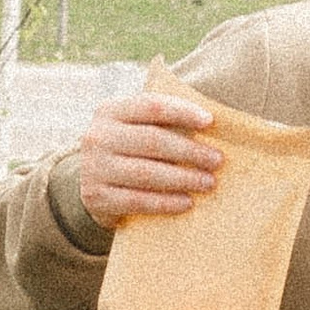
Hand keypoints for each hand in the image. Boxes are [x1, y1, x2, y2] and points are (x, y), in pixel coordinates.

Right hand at [75, 86, 221, 226]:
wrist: (91, 188)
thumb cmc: (127, 153)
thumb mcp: (134, 130)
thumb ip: (162, 124)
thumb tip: (211, 126)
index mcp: (110, 112)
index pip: (151, 106)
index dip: (182, 111)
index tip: (210, 122)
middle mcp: (97, 137)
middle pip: (152, 140)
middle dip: (189, 151)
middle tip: (217, 160)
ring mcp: (94, 168)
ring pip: (146, 172)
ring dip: (183, 178)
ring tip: (208, 183)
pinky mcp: (96, 197)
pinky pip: (137, 200)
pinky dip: (166, 202)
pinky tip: (187, 203)